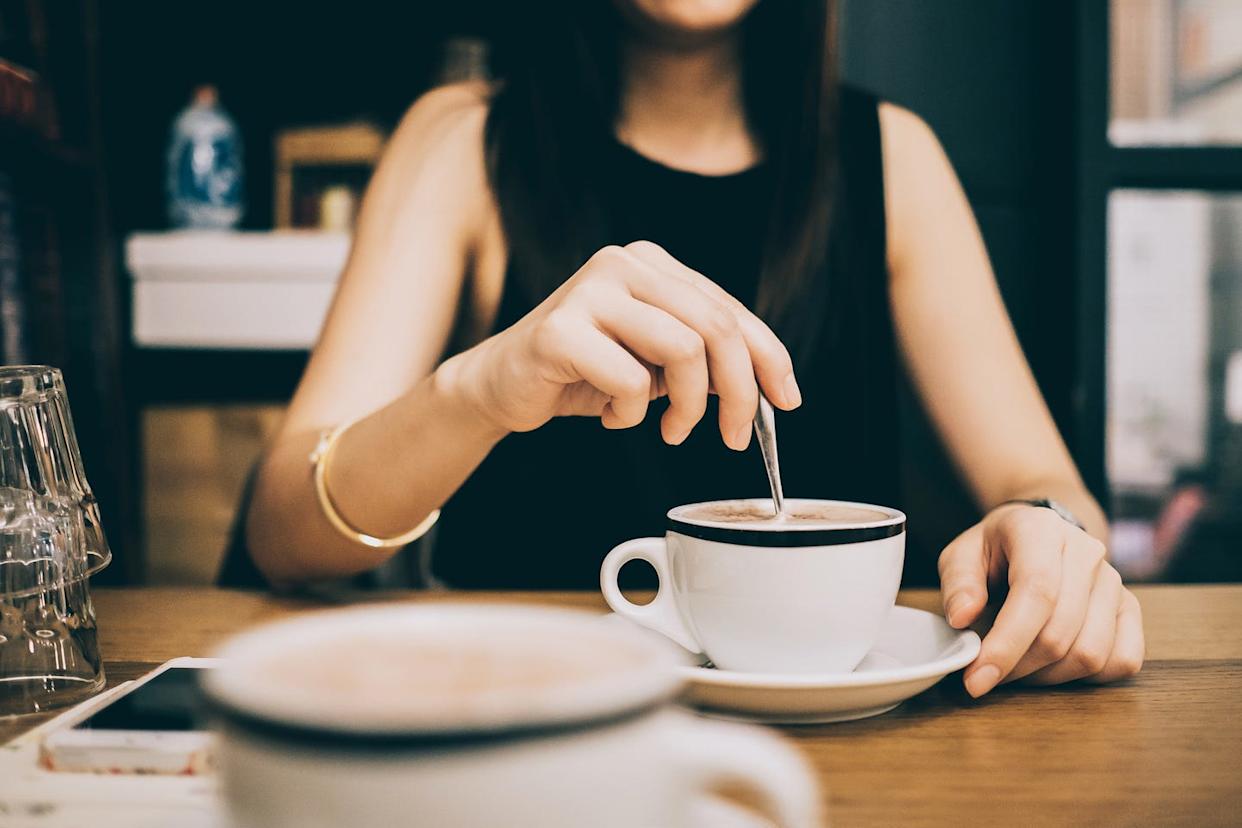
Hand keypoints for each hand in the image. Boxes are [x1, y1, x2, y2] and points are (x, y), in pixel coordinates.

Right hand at [438, 240, 800, 448]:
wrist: (501, 385)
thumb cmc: (583, 373)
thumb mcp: (656, 364)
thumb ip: (706, 362)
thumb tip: (769, 389)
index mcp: (652, 264)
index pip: (729, 309)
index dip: (769, 357)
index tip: (785, 401)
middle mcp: (624, 263)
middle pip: (716, 327)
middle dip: (737, 391)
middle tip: (733, 436)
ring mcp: (590, 290)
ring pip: (683, 349)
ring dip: (686, 407)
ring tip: (668, 429)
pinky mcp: (560, 328)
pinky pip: (629, 381)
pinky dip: (630, 414)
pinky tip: (609, 416)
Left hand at [938, 504, 1144, 696]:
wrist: (1037, 537)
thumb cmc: (995, 550)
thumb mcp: (961, 556)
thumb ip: (958, 584)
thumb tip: (962, 618)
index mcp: (1041, 530)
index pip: (1036, 592)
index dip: (1007, 643)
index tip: (978, 678)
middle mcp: (1086, 552)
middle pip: (1060, 631)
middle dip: (1018, 667)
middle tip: (987, 674)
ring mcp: (1114, 581)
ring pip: (1091, 653)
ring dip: (1048, 676)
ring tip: (1017, 668)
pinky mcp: (1130, 609)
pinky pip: (1122, 661)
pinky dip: (1085, 678)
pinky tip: (1053, 667)